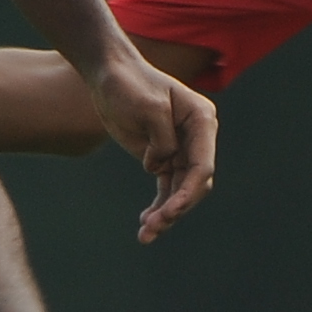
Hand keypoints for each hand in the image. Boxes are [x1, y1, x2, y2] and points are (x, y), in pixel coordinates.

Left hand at [92, 51, 220, 239]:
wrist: (109, 76)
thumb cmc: (129, 84)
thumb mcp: (147, 106)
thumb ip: (161, 138)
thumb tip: (160, 166)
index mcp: (201, 120)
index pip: (203, 165)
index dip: (189, 192)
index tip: (171, 211)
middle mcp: (197, 137)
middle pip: (195, 184)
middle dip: (176, 208)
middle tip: (153, 227)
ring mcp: (181, 149)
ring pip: (181, 191)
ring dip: (166, 214)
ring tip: (145, 235)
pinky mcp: (163, 158)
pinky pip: (167, 189)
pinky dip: (158, 207)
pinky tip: (145, 226)